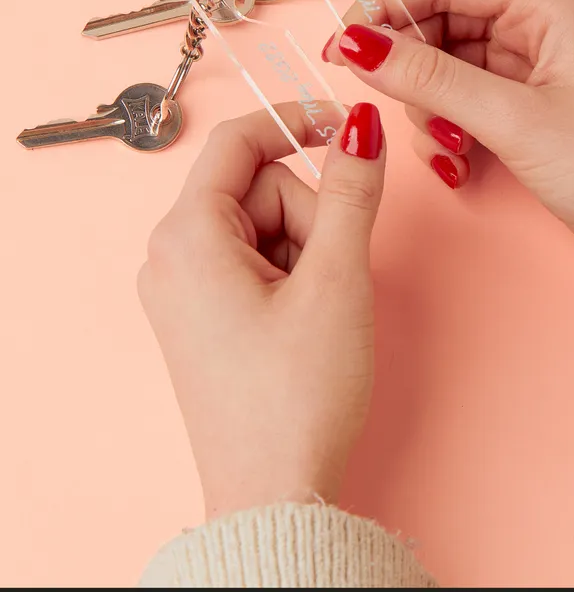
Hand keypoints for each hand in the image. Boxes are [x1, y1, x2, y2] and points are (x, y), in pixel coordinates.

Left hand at [137, 101, 385, 517]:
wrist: (277, 491)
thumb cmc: (297, 395)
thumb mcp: (335, 279)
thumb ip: (350, 191)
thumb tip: (361, 126)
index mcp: (187, 237)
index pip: (238, 141)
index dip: (298, 122)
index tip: (347, 125)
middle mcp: (172, 255)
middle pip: (258, 188)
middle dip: (309, 216)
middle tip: (330, 276)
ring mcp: (186, 286)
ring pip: (263, 225)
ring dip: (305, 250)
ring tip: (317, 309)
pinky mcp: (206, 312)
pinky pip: (255, 260)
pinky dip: (291, 273)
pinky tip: (303, 320)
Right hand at [323, 0, 573, 314]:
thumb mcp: (515, 121)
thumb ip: (431, 79)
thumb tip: (359, 44)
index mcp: (548, 3)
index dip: (385, 4)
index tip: (342, 45)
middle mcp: (537, 25)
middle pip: (438, 23)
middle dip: (410, 71)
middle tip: (389, 108)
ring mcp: (530, 69)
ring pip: (444, 69)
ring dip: (430, 111)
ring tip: (450, 153)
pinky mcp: (525, 108)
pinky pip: (462, 103)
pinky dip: (449, 132)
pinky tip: (462, 166)